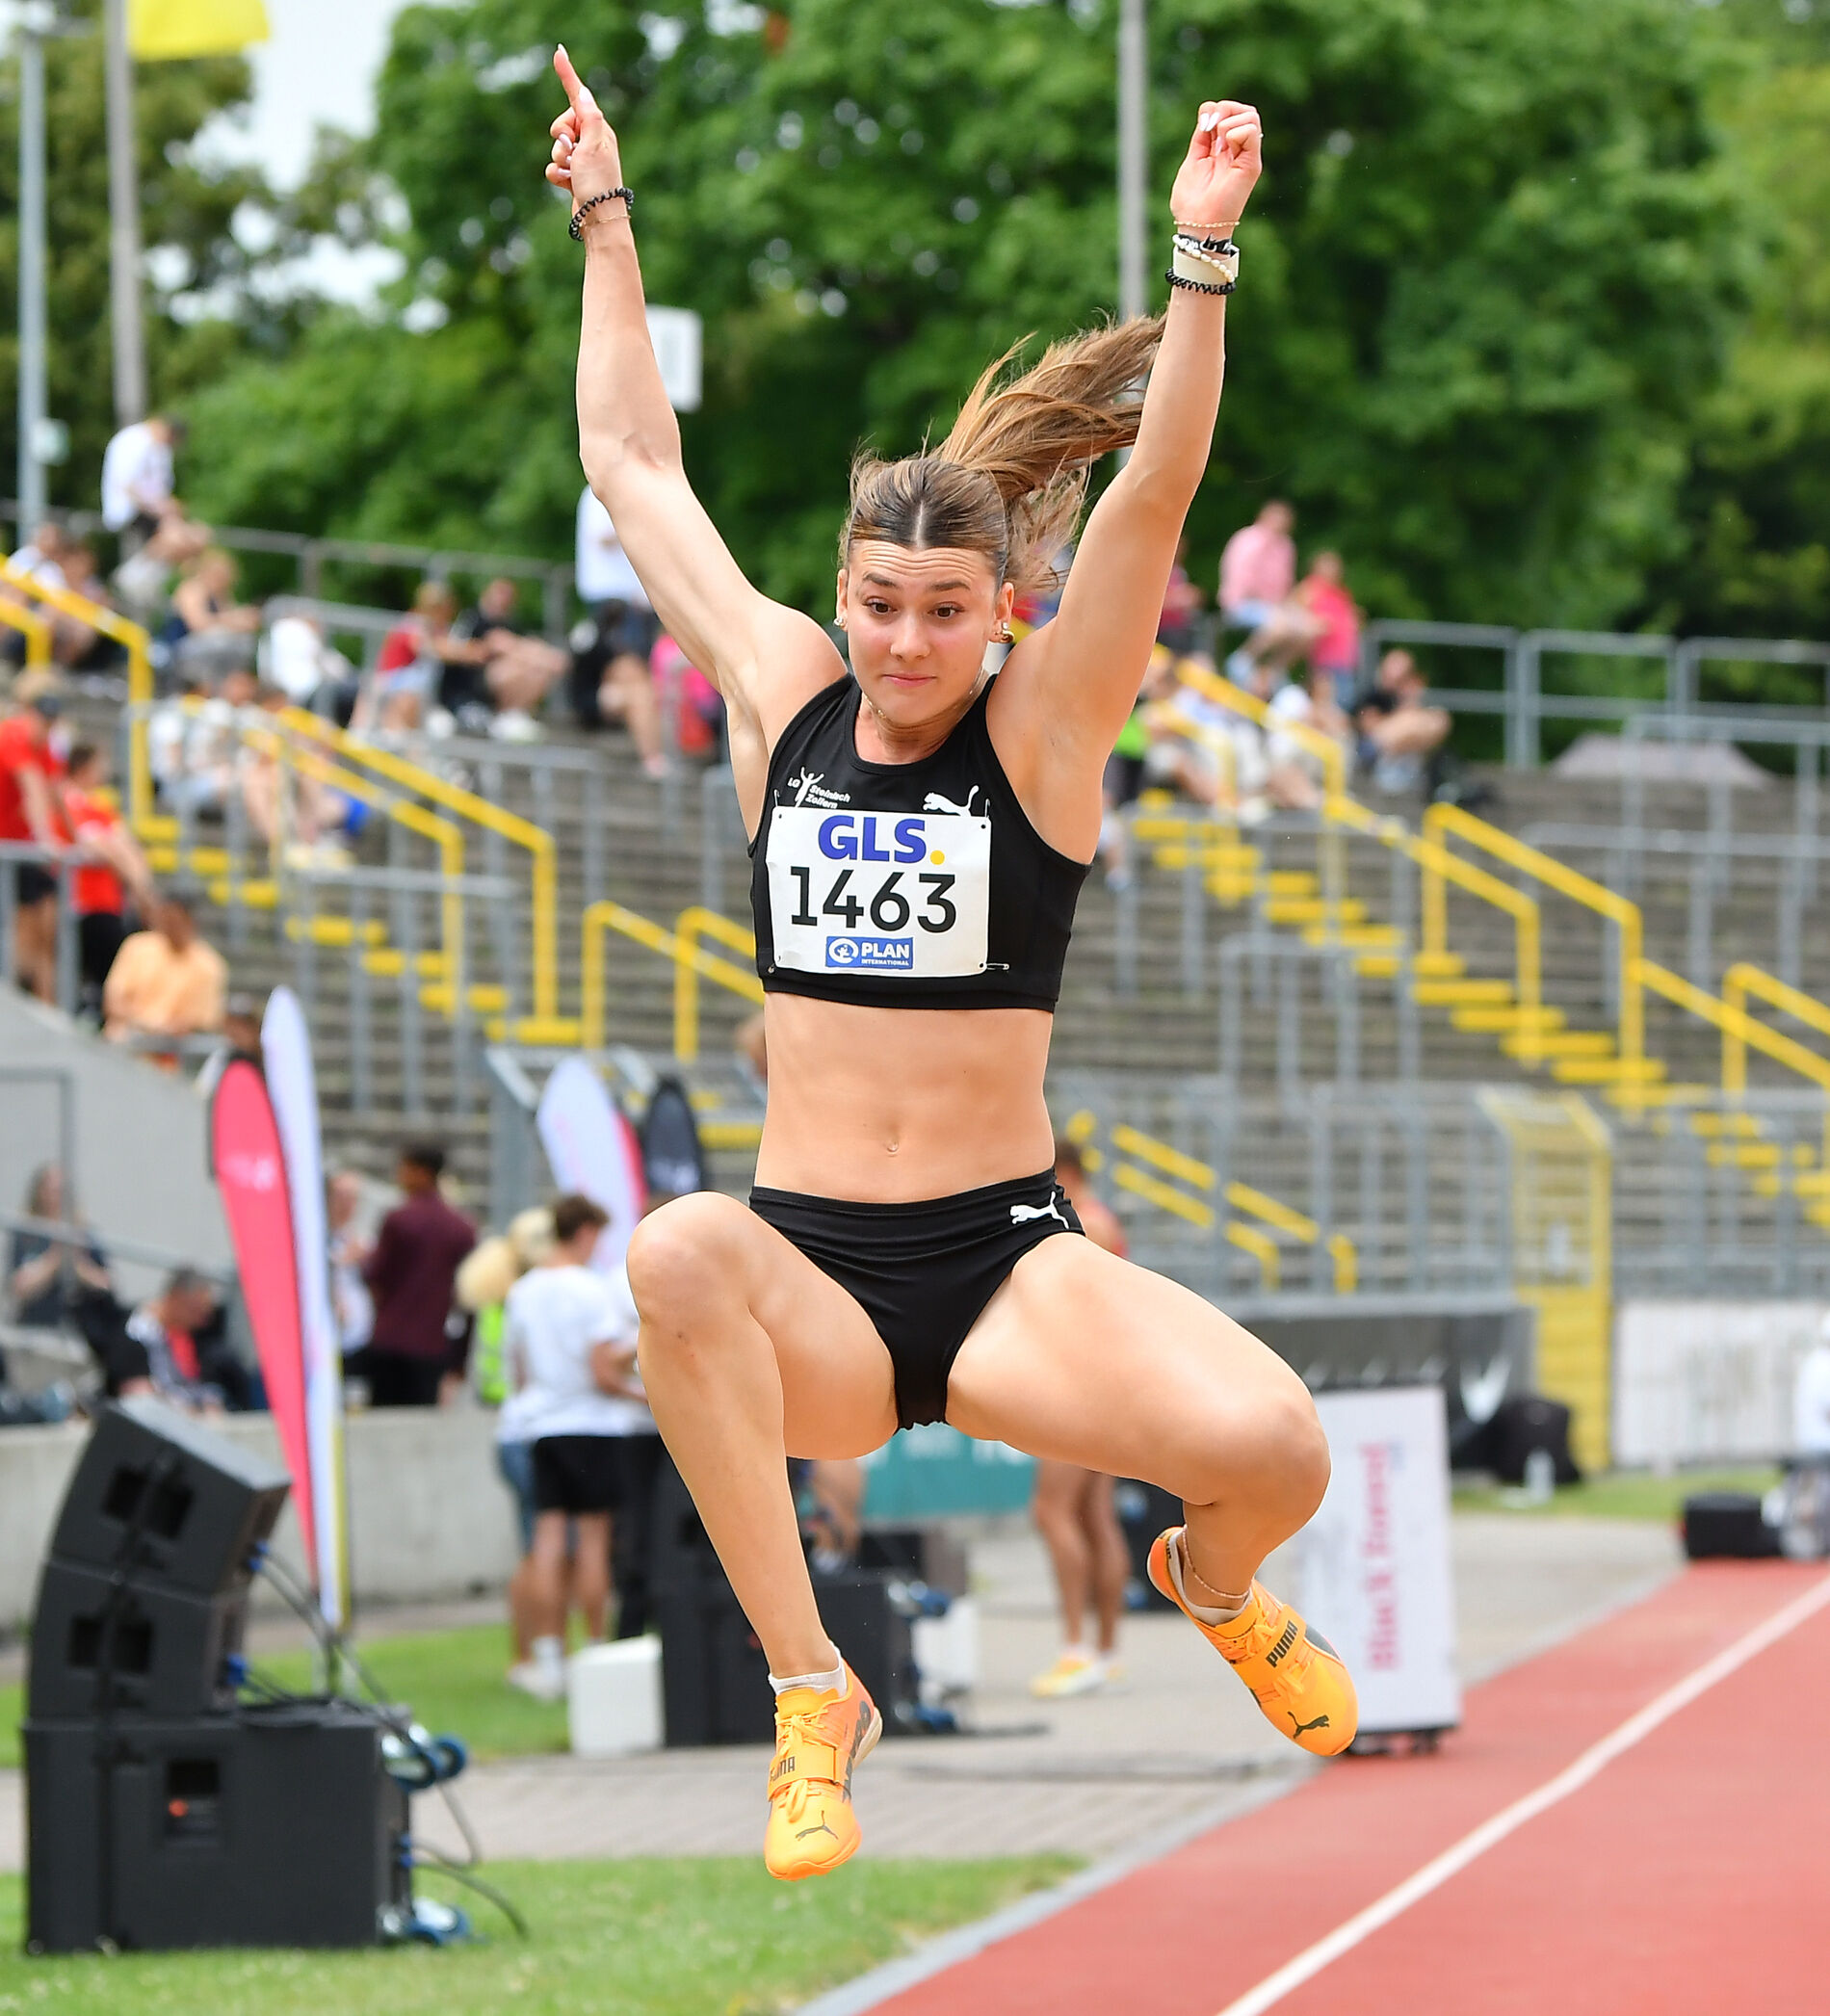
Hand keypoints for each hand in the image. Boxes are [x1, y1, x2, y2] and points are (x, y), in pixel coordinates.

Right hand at [547, 45, 625, 220]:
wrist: (598, 220)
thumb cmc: (598, 183)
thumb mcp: (593, 144)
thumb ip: (588, 117)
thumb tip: (585, 92)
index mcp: (600, 129)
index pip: (579, 96)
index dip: (568, 75)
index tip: (559, 51)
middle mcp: (592, 142)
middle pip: (562, 124)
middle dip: (560, 136)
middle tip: (572, 150)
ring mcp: (582, 160)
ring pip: (556, 147)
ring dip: (559, 159)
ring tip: (573, 173)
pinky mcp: (573, 177)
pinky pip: (553, 167)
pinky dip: (556, 175)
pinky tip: (568, 185)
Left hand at [1169, 100, 1262, 233]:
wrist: (1197, 224)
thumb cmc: (1192, 201)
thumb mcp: (1193, 159)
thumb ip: (1202, 136)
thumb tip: (1210, 110)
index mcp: (1224, 149)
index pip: (1229, 112)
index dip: (1214, 110)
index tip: (1203, 128)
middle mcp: (1239, 151)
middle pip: (1244, 110)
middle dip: (1225, 109)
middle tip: (1211, 130)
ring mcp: (1247, 157)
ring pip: (1251, 116)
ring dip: (1229, 122)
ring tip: (1219, 143)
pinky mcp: (1252, 165)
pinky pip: (1252, 130)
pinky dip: (1236, 131)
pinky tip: (1226, 147)